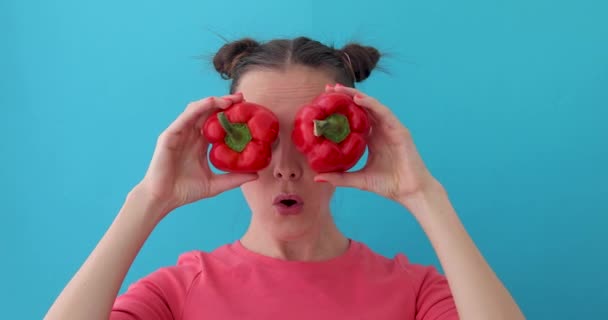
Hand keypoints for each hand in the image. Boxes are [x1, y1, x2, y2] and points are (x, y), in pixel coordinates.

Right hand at [135, 93, 257, 216]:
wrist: (163, 199)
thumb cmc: (185, 191)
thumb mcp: (215, 184)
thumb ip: (234, 179)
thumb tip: (256, 175)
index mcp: (200, 144)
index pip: (217, 124)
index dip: (230, 115)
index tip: (247, 110)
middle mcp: (190, 135)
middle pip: (209, 113)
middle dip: (225, 103)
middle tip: (242, 98)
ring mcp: (180, 133)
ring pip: (197, 110)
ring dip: (214, 102)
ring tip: (230, 100)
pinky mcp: (170, 135)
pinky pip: (186, 117)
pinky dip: (199, 108)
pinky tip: (212, 103)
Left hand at [314, 84, 438, 208]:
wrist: (409, 192)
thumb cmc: (388, 185)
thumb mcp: (359, 180)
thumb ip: (339, 178)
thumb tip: (317, 178)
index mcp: (372, 139)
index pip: (355, 119)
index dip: (341, 110)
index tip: (323, 104)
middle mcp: (381, 130)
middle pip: (362, 108)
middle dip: (346, 96)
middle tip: (328, 89)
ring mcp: (391, 128)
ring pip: (372, 106)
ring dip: (356, 95)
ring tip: (340, 90)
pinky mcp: (399, 130)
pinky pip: (384, 112)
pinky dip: (371, 104)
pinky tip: (358, 99)